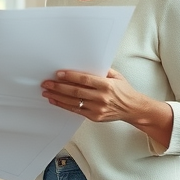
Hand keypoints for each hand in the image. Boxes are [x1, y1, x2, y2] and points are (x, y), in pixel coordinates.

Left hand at [41, 68, 173, 145]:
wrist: (133, 109)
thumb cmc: (124, 91)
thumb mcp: (116, 76)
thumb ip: (102, 70)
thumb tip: (85, 62)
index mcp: (106, 85)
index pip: (84, 80)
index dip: (70, 76)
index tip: (58, 74)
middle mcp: (101, 98)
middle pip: (75, 91)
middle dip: (58, 87)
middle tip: (47, 83)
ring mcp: (97, 109)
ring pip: (73, 102)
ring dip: (57, 97)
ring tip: (46, 92)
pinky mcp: (94, 117)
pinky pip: (75, 110)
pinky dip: (63, 105)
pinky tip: (55, 101)